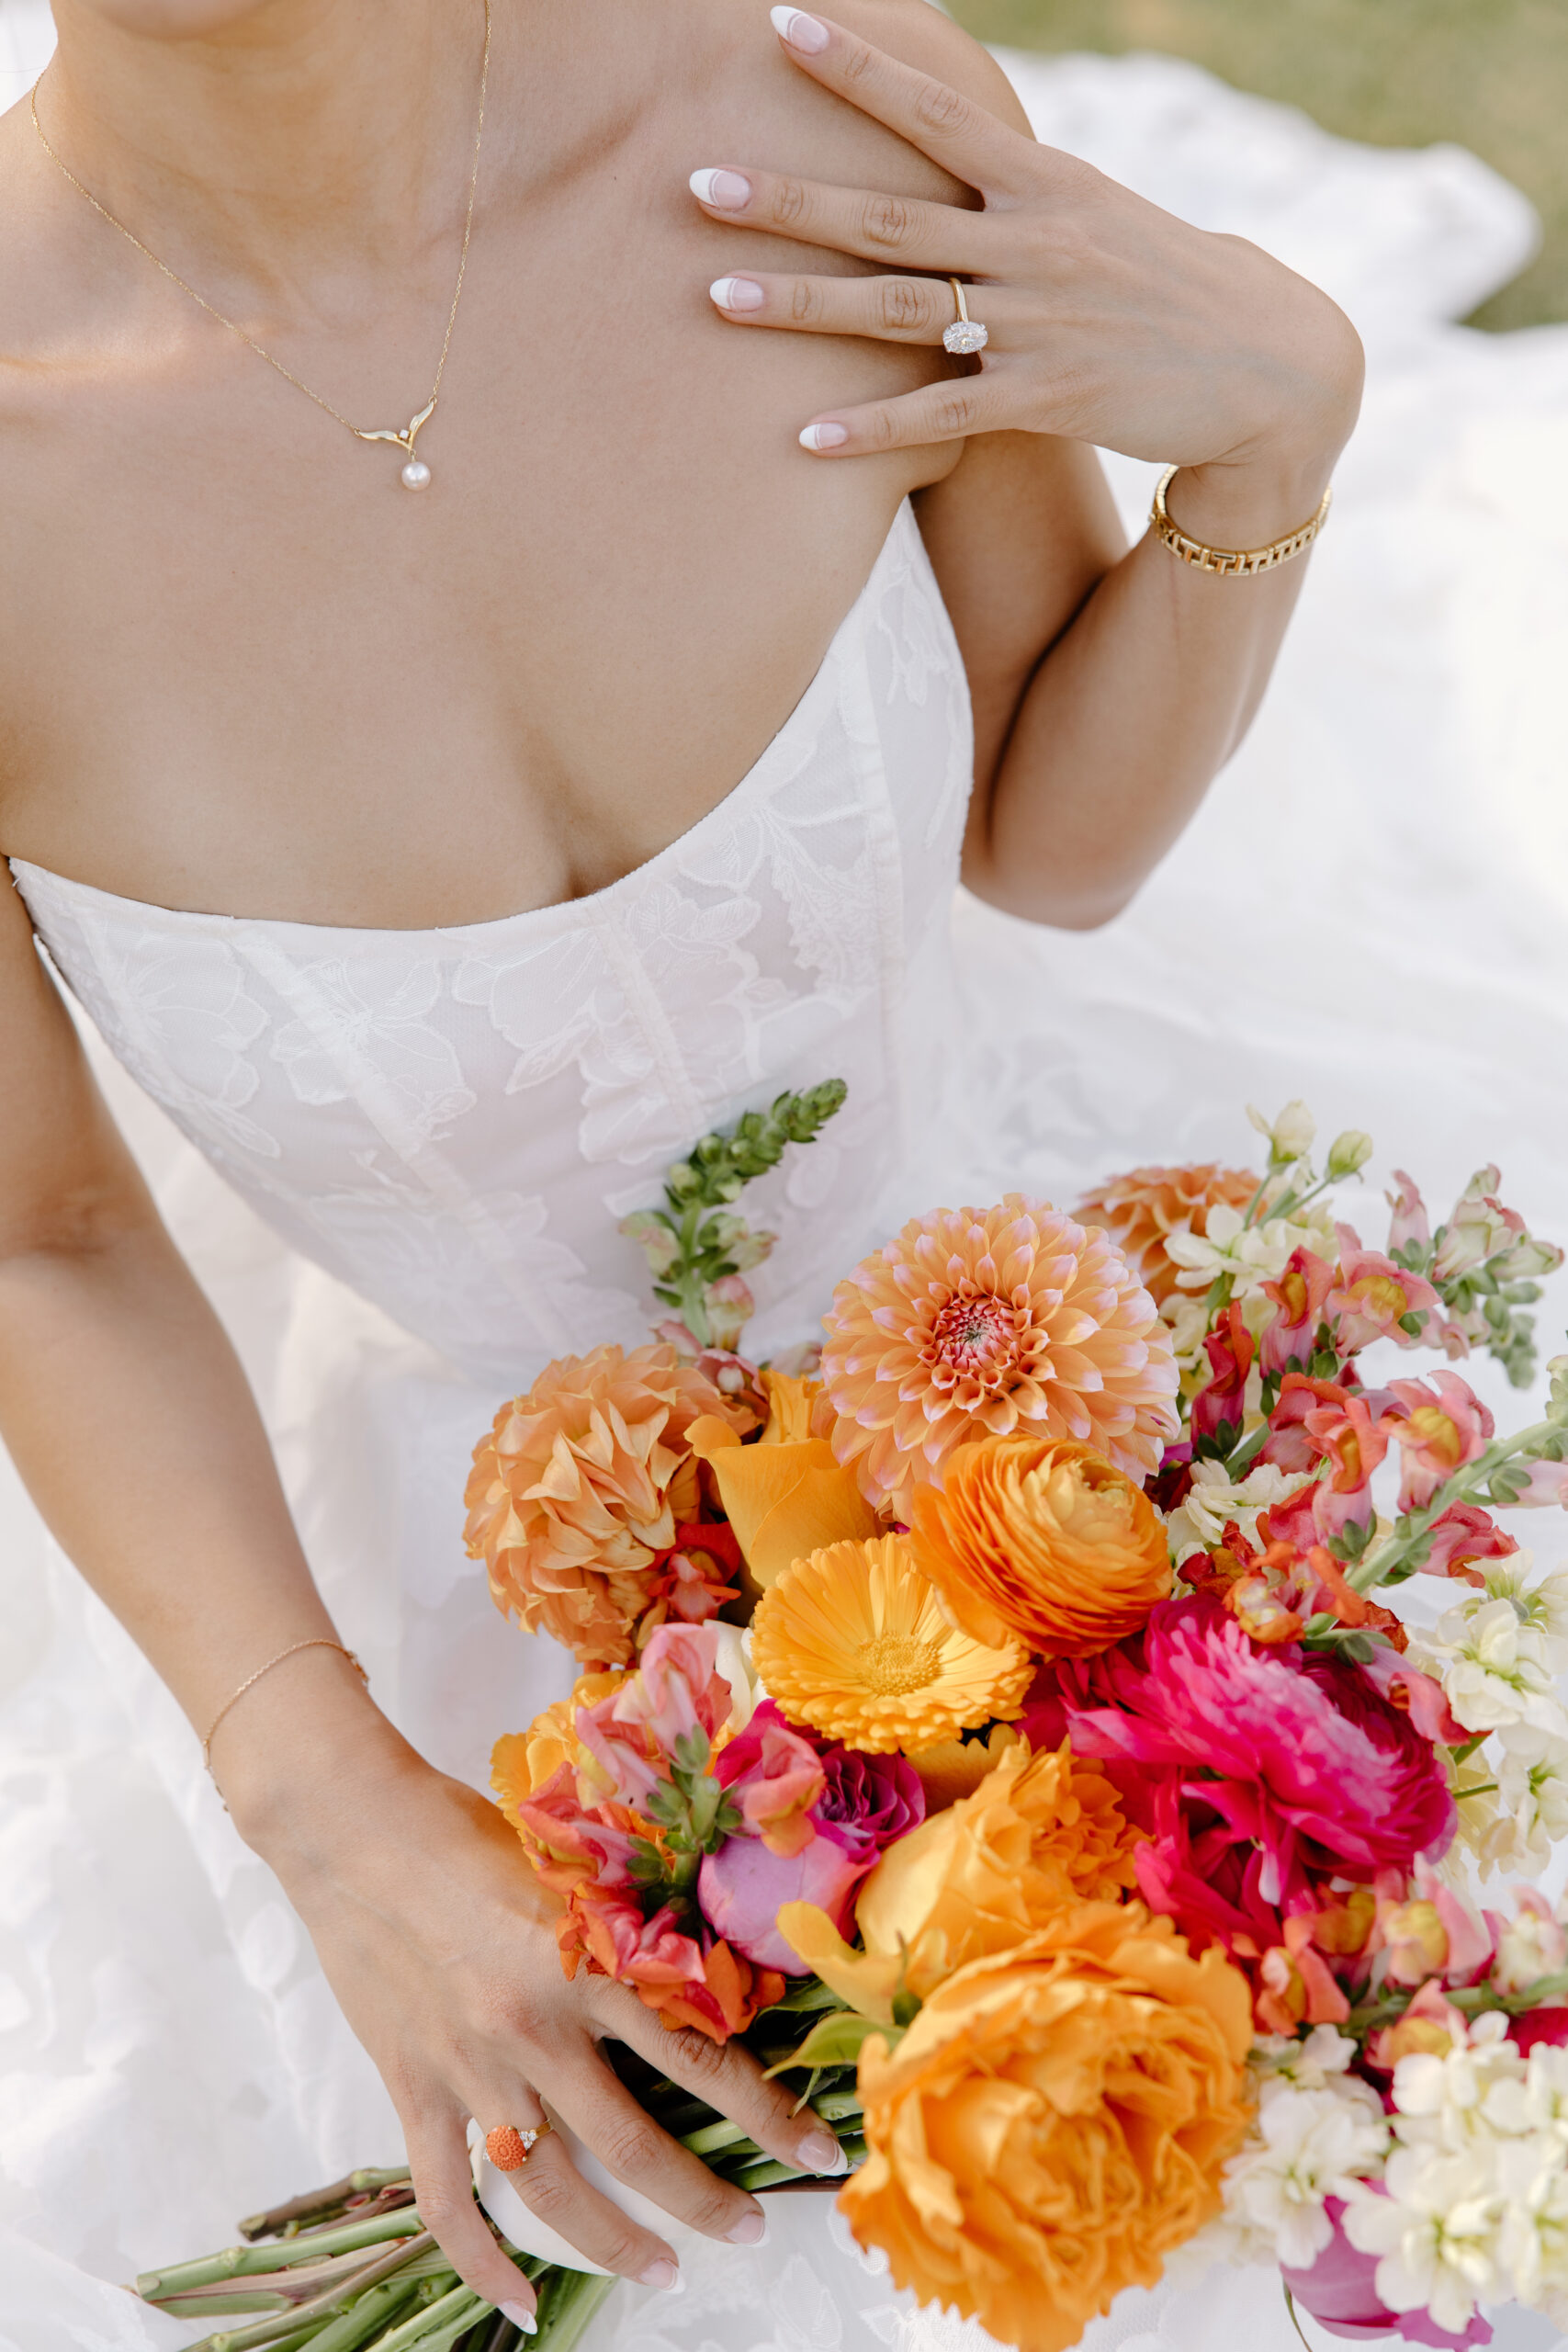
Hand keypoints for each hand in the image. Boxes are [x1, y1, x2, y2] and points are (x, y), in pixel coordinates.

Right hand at [236, 1721, 834, 2318]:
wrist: (354, 1831)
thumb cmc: (465, 1831)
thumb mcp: (572, 1869)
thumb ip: (628, 1930)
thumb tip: (706, 1973)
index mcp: (588, 1964)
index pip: (701, 2061)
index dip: (768, 2117)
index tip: (815, 2155)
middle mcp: (536, 2029)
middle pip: (638, 2147)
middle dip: (706, 2201)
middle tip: (749, 2229)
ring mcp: (471, 2070)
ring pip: (556, 2190)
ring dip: (616, 2244)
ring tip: (663, 2272)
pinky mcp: (412, 2093)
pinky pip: (450, 2201)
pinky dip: (482, 2262)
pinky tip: (519, 2304)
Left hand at [692, 10, 1361, 523]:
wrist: (1268, 365)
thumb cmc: (1166, 287)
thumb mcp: (1095, 215)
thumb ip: (1012, 195)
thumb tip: (943, 157)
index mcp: (1043, 184)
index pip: (933, 111)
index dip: (856, 70)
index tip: (780, 24)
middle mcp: (1032, 244)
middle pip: (888, 214)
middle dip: (789, 200)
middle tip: (698, 183)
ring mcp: (1037, 323)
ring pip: (899, 310)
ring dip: (803, 307)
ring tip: (717, 300)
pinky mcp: (1047, 400)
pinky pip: (940, 417)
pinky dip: (872, 429)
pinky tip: (804, 438)